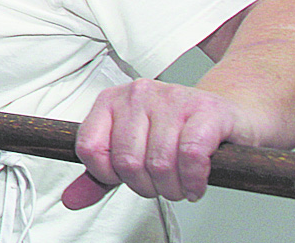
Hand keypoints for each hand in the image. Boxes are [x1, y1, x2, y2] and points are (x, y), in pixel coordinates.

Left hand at [63, 79, 253, 208]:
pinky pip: (192, 155)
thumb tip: (70, 200)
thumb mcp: (132, 151)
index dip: (107, 175)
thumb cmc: (174, 134)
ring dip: (173, 187)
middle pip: (126, 161)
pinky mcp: (206, 109)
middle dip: (146, 186)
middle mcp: (137, 94)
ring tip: (181, 184)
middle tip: (161, 185)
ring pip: (159, 162)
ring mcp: (172, 97)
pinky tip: (197, 182)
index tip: (126, 178)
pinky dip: (194, 179)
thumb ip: (99, 175)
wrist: (224, 116)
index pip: (89, 147)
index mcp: (111, 101)